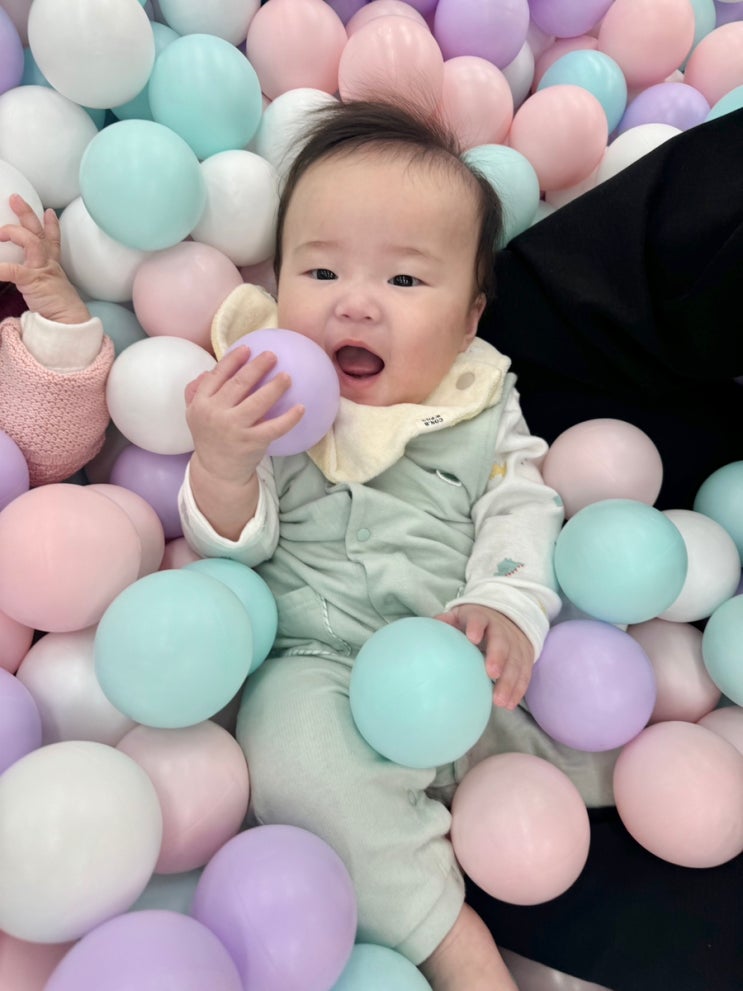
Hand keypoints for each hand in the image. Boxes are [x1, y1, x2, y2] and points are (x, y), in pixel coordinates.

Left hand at [0, 194, 89, 323]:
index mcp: (52, 264)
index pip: (52, 239)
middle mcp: (48, 263)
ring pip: (30, 241)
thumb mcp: (49, 289)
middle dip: (27, 213)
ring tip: (0, 233)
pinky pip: (12, 270)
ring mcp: (42, 270)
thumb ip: (38, 279)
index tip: (48, 211)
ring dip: (13, 232)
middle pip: (39, 232)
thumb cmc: (58, 308)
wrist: (70, 322)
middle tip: (15, 199)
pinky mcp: (33, 281)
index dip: (51, 224)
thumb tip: (22, 277)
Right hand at [186, 345, 304, 489]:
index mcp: (201, 403)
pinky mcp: (251, 443)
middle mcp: (215, 414)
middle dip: (257, 366)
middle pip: (239, 384)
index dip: (232, 360)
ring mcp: (234, 429)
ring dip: (275, 387)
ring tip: (287, 376)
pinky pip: (274, 427)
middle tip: (272, 355)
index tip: (247, 348)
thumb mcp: (196, 415)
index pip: (217, 376)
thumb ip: (198, 392)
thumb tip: (209, 370)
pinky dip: (289, 418)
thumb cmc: (211, 436)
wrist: (217, 471)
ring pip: (258, 402)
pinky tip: (301, 408)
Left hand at [435, 604, 533, 709]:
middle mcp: (502, 630)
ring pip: (515, 661)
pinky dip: (518, 689)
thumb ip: (447, 621)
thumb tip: (431, 628)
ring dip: (509, 682)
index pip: (479, 619)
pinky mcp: (526, 656)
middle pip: (501, 642)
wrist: (509, 617)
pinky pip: (524, 674)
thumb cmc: (477, 622)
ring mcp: (516, 643)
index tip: (473, 638)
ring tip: (500, 701)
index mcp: (483, 618)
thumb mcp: (462, 616)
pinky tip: (510, 704)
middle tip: (492, 674)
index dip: (477, 627)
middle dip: (498, 657)